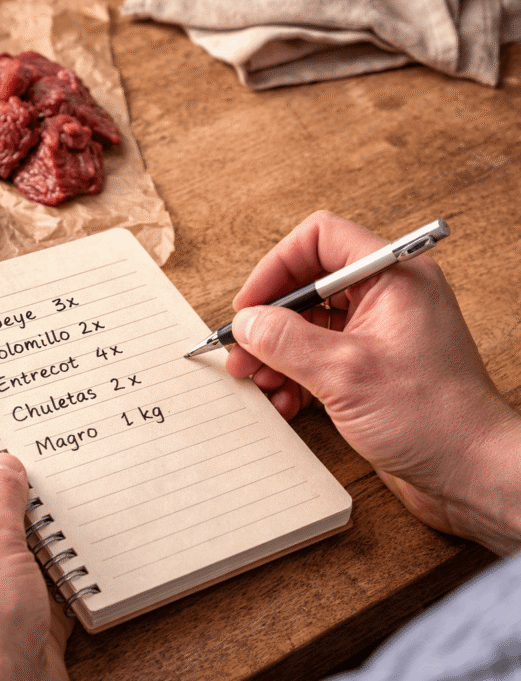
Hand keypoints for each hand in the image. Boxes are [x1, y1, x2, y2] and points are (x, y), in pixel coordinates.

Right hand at [225, 211, 520, 555]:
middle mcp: (386, 299)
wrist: (471, 474)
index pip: (320, 240)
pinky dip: (294, 378)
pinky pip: (318, 360)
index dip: (276, 268)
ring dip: (276, 355)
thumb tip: (247, 322)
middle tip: (242, 353)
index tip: (251, 306)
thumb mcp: (344, 373)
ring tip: (259, 385)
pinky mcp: (371, 371)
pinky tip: (284, 404)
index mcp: (392, 278)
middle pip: (307, 288)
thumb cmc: (433, 419)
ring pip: (308, 327)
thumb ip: (286, 341)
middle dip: (269, 322)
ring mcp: (378, 336)